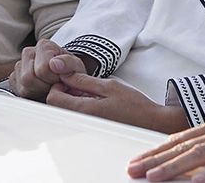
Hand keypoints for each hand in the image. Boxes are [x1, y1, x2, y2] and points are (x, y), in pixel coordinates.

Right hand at [6, 39, 85, 99]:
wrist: (64, 77)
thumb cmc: (70, 72)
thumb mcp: (76, 67)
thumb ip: (68, 64)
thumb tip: (54, 64)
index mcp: (44, 46)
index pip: (42, 69)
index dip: (53, 79)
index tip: (61, 79)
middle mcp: (28, 53)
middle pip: (29, 78)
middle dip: (45, 86)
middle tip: (55, 85)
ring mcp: (19, 66)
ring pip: (23, 87)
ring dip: (38, 91)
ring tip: (49, 88)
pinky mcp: (14, 79)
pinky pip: (18, 92)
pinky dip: (31, 95)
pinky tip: (41, 90)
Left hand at [46, 72, 187, 132]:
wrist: (151, 122)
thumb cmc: (134, 105)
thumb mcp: (109, 86)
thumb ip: (83, 81)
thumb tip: (64, 74)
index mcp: (85, 110)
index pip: (53, 98)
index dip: (58, 84)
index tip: (72, 78)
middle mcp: (82, 122)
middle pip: (56, 106)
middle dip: (63, 92)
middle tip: (80, 84)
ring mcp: (87, 127)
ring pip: (66, 112)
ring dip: (72, 99)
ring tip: (90, 93)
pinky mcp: (92, 129)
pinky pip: (77, 117)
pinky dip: (80, 107)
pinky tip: (95, 102)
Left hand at [127, 110, 204, 182]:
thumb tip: (197, 163)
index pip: (181, 139)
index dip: (157, 151)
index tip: (137, 162)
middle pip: (184, 146)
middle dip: (156, 159)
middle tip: (134, 170)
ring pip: (201, 154)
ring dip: (174, 167)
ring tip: (154, 177)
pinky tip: (196, 182)